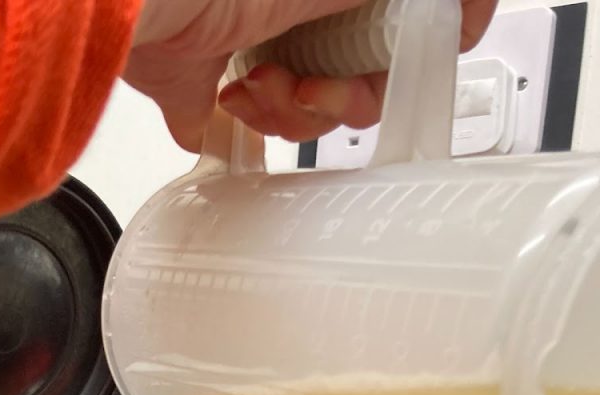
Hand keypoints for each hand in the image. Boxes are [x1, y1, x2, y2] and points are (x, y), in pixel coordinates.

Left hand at [125, 0, 496, 149]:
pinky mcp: (201, 67)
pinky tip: (231, 96)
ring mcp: (251, 25)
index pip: (408, 7)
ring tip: (260, 87)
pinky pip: (242, 118)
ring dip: (294, 107)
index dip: (438, 27)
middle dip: (349, 86)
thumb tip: (457, 9)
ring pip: (310, 93)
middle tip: (324, 88)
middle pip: (363, 57)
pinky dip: (246, 120)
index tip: (440, 50)